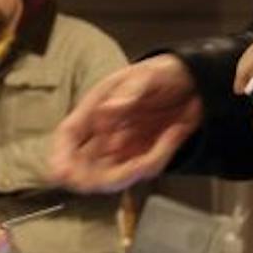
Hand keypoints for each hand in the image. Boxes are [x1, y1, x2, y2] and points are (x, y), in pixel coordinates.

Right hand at [48, 56, 203, 193]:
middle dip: (97, 178)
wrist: (191, 84)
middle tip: (128, 169)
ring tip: (170, 134)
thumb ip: (128, 92)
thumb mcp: (148, 75)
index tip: (61, 173)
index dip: (61, 156)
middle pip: (84, 168)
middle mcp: (102, 134)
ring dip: (141, 166)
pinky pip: (143, 171)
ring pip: (115, 175)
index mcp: (94, 109)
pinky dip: (160, 157)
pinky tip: (174, 133)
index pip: (69, 135)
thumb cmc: (161, 73)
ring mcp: (121, 149)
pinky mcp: (140, 158)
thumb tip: (106, 111)